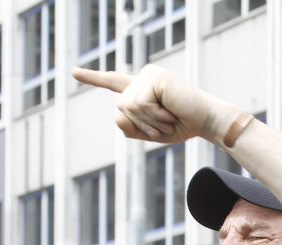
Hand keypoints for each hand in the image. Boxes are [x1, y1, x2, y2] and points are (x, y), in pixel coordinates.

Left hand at [72, 64, 234, 146]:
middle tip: (164, 126)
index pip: (113, 82)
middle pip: (121, 108)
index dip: (93, 78)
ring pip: (128, 107)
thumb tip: (118, 114)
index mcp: (142, 89)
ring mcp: (149, 75)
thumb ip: (130, 127)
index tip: (73, 73)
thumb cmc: (183, 126)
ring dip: (148, 122)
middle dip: (140, 125)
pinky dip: (153, 116)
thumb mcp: (151, 133)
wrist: (207, 121)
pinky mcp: (155, 78)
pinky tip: (169, 112)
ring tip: (168, 119)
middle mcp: (143, 78)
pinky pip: (139, 105)